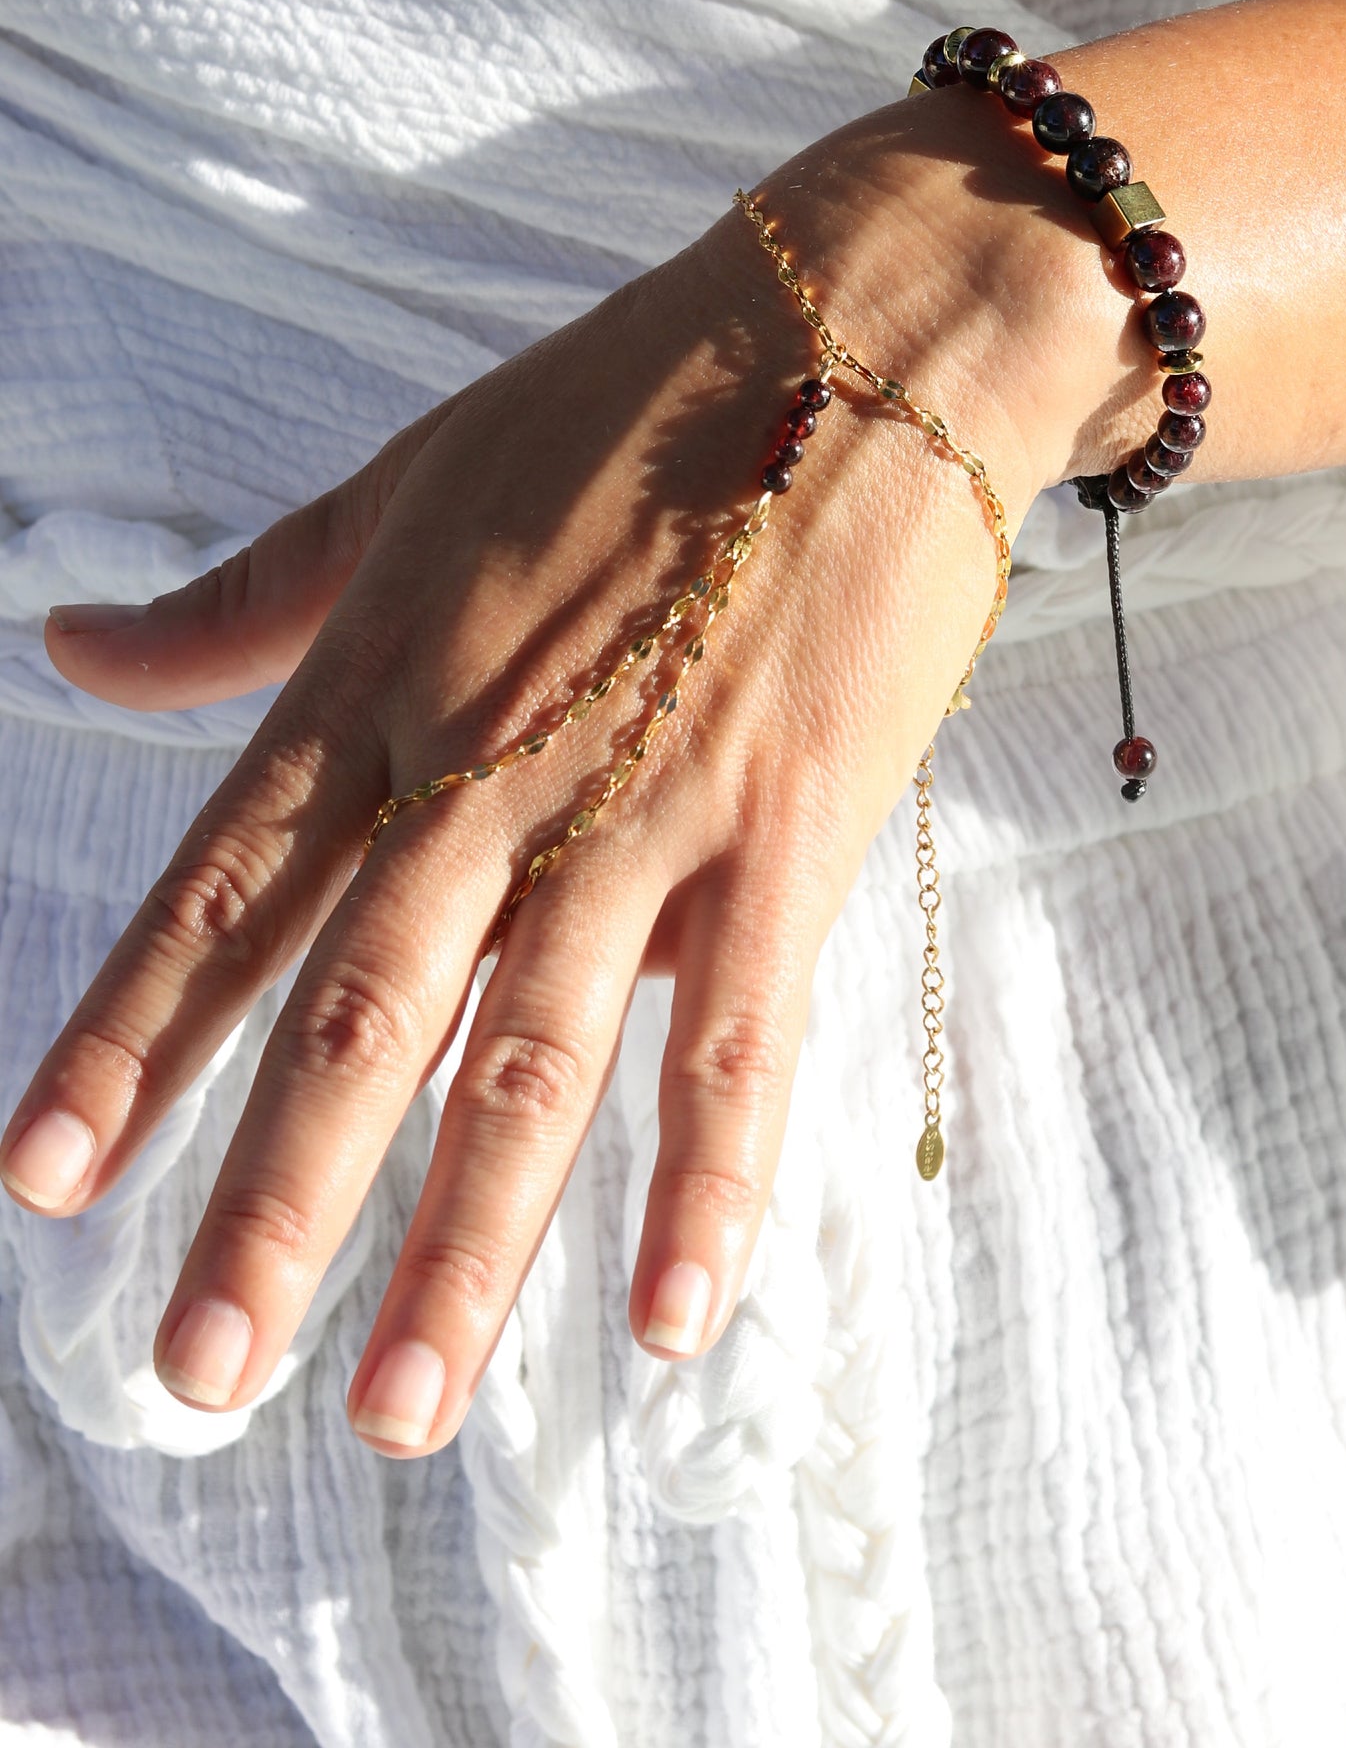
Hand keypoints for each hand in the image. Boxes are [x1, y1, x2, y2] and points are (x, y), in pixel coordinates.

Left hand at [1, 0, 1345, 1457]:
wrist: (862, 339)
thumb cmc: (627, 402)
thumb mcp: (401, 485)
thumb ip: (241, 597)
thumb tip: (66, 643)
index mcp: (380, 683)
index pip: (225, 895)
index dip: (127, 1043)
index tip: (41, 1180)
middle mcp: (486, 769)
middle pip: (354, 1019)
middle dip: (265, 1205)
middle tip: (191, 1372)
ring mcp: (640, 811)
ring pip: (528, 1059)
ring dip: (458, 1244)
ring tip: (390, 1408)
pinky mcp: (786, 832)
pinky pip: (738, 1038)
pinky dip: (705, 1180)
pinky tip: (670, 1314)